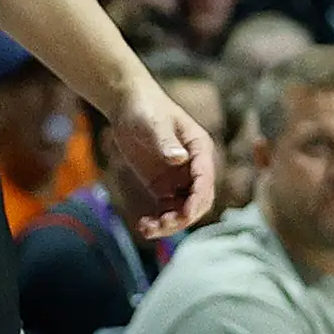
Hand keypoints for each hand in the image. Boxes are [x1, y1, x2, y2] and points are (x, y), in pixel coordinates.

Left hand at [105, 79, 219, 238]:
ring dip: (170, 223)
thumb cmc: (145, 107)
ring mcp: (179, 178)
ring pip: (183, 209)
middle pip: (199, 200)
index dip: (197, 199)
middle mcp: (194, 167)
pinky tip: (143, 225)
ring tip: (148, 228)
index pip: (206, 179)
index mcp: (200, 149)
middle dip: (184, 216)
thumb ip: (166, 141)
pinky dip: (158, 221)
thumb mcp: (154, 123)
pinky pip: (167, 209)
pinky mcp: (163, 185)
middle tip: (161, 225)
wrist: (127, 104)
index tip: (185, 214)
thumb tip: (179, 159)